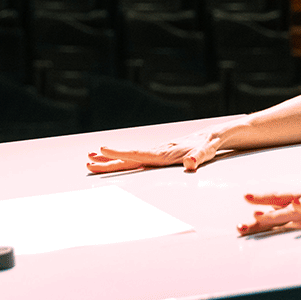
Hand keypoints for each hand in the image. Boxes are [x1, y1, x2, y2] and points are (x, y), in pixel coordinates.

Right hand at [87, 130, 224, 173]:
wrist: (212, 135)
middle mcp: (157, 151)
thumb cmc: (209, 145)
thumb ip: (198, 157)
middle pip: (128, 158)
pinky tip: (116, 161)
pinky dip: (123, 160)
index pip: (138, 154)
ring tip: (91, 159)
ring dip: (111, 160)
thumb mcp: (206, 152)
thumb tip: (191, 163)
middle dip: (107, 161)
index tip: (102, 149)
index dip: (120, 154)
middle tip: (88, 162)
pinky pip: (137, 159)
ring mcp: (156, 153)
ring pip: (130, 158)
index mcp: (163, 153)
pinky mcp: (159, 155)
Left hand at [238, 164, 300, 235]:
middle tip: (241, 226)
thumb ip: (298, 211)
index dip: (261, 202)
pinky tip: (298, 206)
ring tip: (260, 218)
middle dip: (260, 220)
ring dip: (277, 214)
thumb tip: (272, 215)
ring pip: (295, 210)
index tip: (244, 207)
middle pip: (280, 209)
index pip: (278, 200)